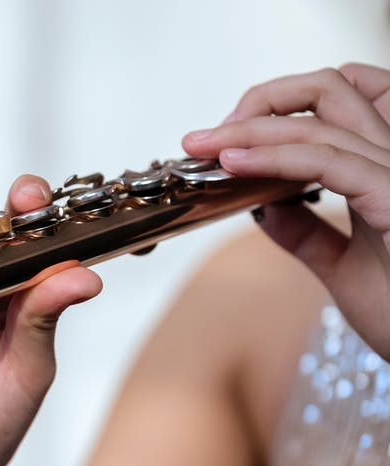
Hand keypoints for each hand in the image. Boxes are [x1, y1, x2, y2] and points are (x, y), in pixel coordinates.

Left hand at [182, 64, 389, 357]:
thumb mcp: (345, 269)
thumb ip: (307, 234)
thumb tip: (263, 204)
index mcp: (388, 170)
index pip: (340, 104)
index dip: (278, 108)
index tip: (225, 140)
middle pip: (331, 90)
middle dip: (258, 103)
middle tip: (202, 139)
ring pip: (321, 121)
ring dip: (248, 130)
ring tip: (200, 148)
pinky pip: (329, 161)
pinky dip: (273, 157)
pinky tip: (232, 164)